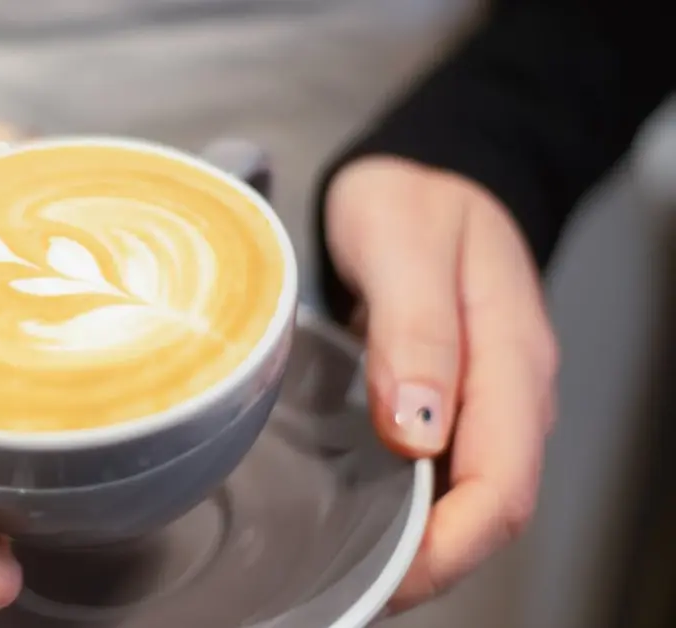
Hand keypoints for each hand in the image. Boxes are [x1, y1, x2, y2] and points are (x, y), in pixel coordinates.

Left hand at [323, 156, 558, 612]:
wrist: (427, 176)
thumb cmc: (414, 201)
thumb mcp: (403, 242)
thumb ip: (414, 329)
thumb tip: (417, 429)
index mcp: (511, 358)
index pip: (501, 486)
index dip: (447, 549)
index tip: (385, 578)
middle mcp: (509, 391)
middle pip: (489, 508)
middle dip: (430, 565)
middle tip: (352, 591)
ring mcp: (486, 398)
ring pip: (469, 497)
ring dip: (420, 545)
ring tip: (351, 570)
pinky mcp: (457, 399)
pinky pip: (445, 471)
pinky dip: (411, 509)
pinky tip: (365, 519)